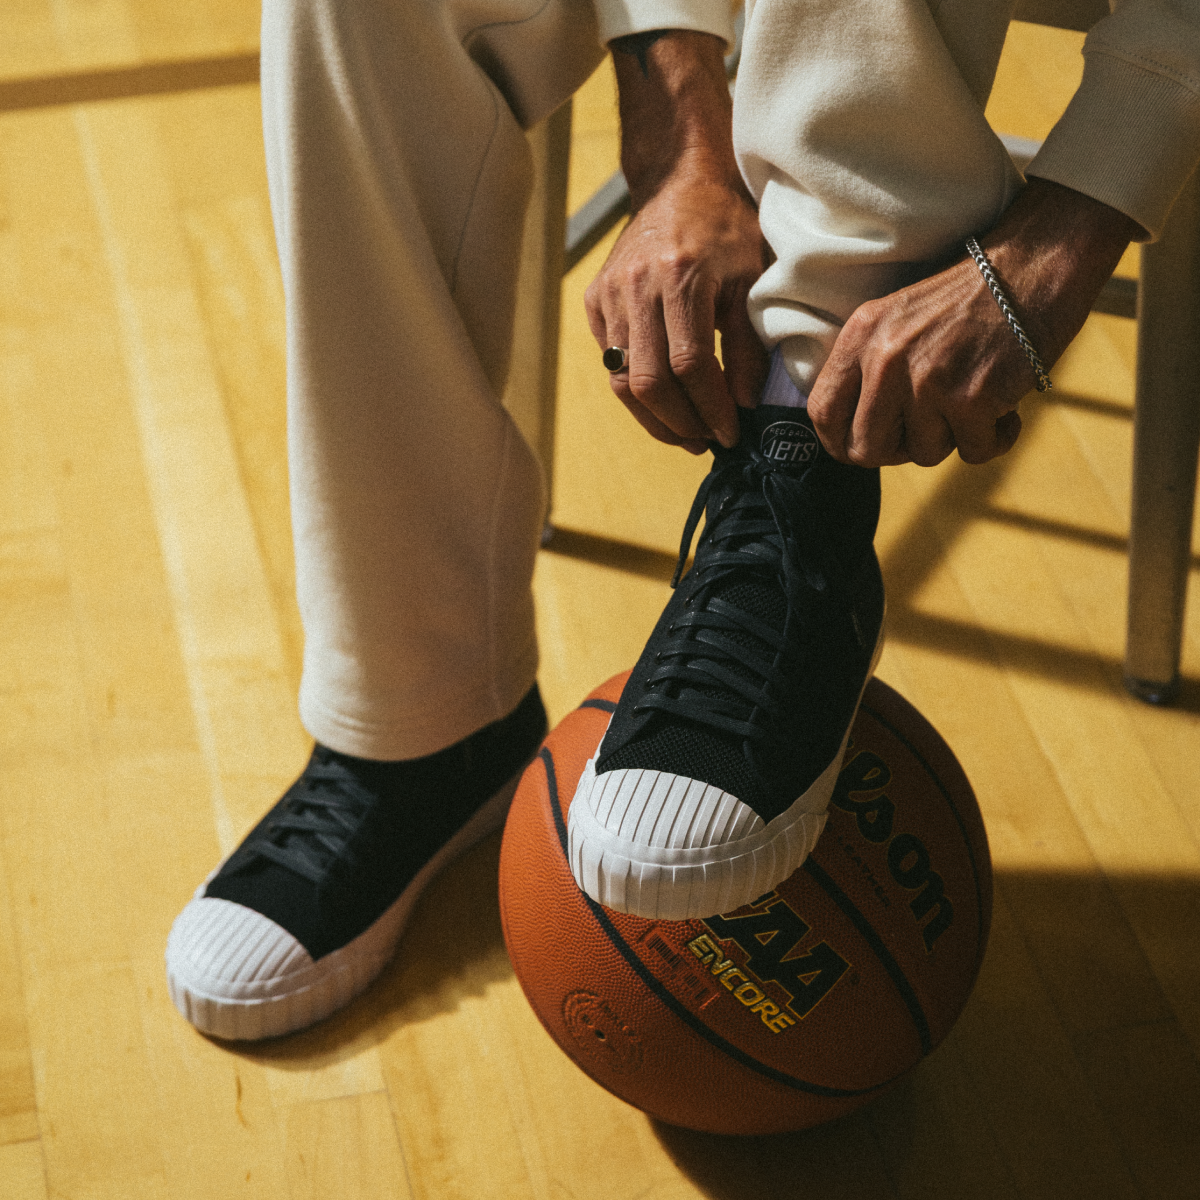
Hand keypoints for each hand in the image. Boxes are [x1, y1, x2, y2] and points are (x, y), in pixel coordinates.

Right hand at [586, 31, 769, 452]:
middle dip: (679, 423)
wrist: (677, 181)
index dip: (709, 409)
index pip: (690, 365)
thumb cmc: (726, 229)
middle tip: (706, 443)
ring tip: (685, 434)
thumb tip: (742, 405)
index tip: (729, 433)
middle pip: (648, 381)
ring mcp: (610, 294)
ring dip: (654, 418)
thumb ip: (749, 344)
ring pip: (620, 380)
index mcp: (681, 277)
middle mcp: (638, 286)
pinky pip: (610, 360)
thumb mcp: (752, 278)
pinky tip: (665, 400)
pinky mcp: (595, 300)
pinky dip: (636, 390)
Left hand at [808, 178, 1143, 466]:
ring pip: (924, 454)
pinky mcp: (973, 397)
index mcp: (861, 336)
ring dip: (953, 437)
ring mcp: (929, 380)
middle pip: (868, 450)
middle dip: (899, 451)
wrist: (1034, 265)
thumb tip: (850, 439)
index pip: (822, 413)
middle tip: (928, 429)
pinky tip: (1003, 407)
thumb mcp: (896, 320)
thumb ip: (866, 369)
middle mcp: (887, 359)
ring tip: (972, 397)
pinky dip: (994, 437)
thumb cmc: (967, 301)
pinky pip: (974, 452)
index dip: (841, 442)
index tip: (864, 445)